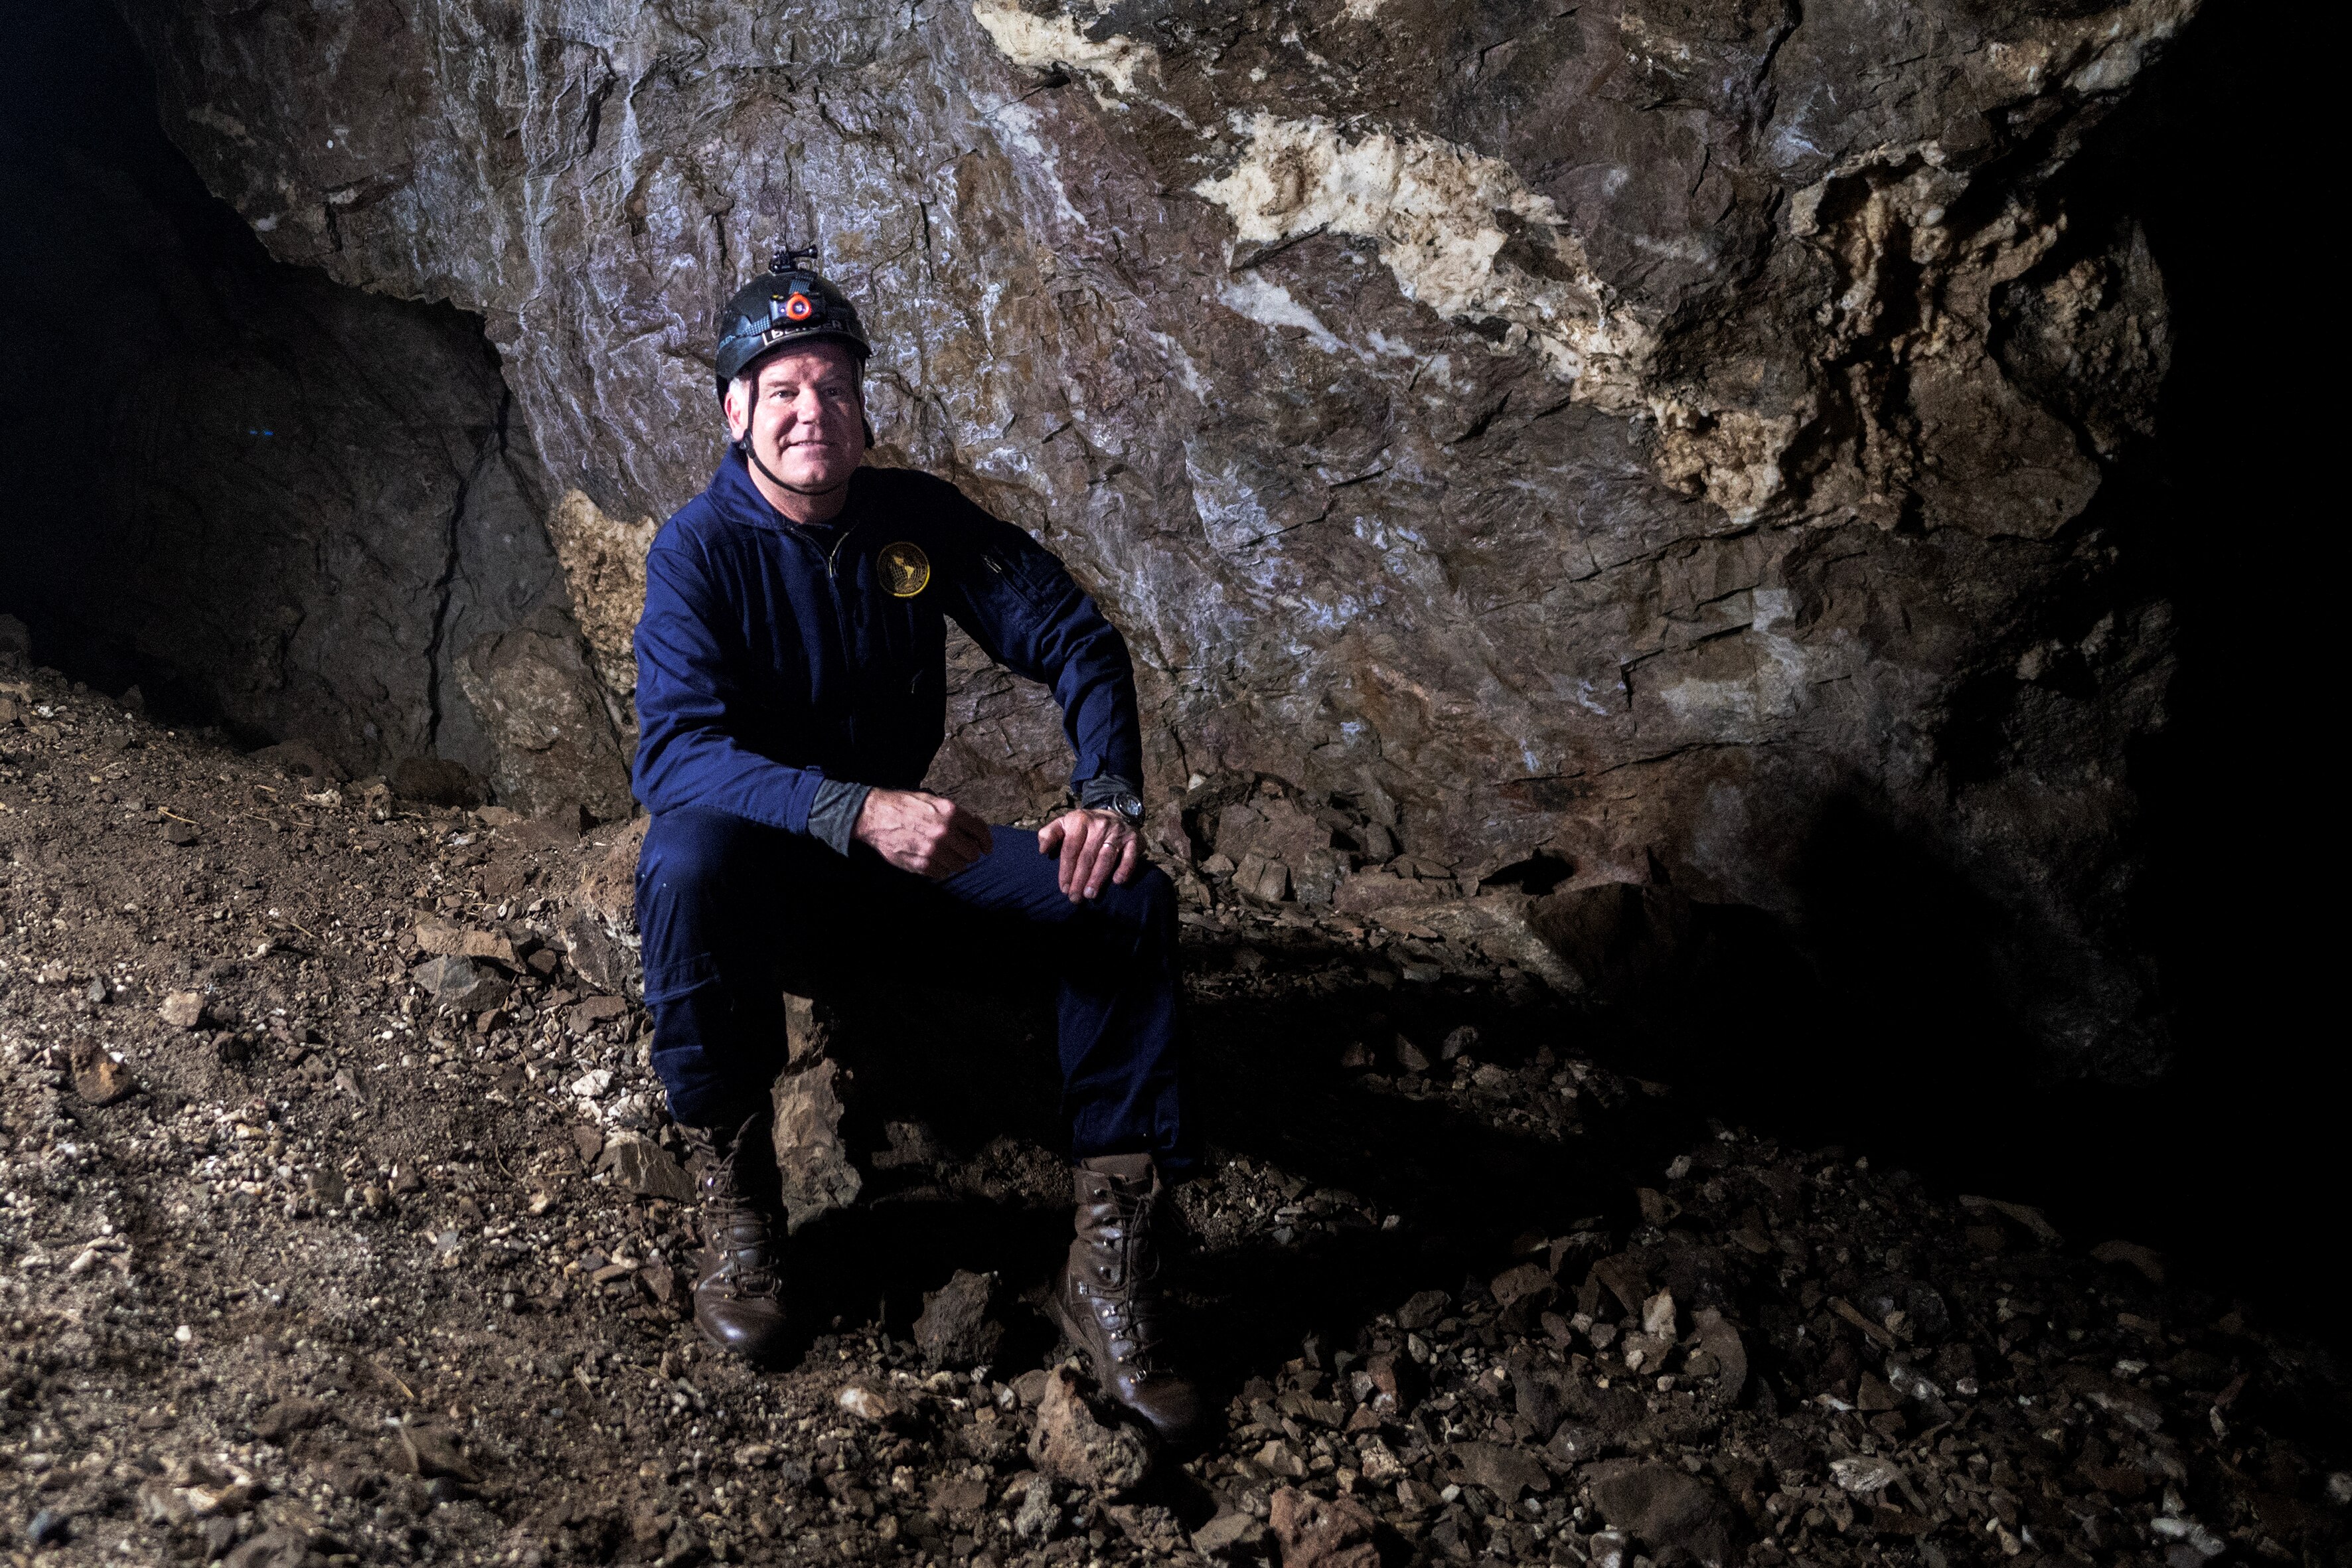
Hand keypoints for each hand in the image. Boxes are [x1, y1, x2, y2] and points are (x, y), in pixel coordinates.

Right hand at [852, 789, 993, 878]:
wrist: (875, 816)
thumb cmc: (903, 806)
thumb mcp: (932, 800)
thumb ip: (953, 814)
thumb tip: (972, 828)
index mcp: (949, 812)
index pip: (979, 830)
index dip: (986, 841)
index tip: (986, 848)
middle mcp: (944, 832)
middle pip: (972, 853)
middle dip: (969, 852)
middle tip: (961, 851)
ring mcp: (933, 850)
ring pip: (958, 866)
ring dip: (954, 862)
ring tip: (943, 854)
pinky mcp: (921, 864)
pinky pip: (942, 873)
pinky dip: (940, 869)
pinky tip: (932, 859)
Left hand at [1038, 808, 1141, 901]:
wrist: (1113, 814)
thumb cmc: (1083, 826)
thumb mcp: (1063, 823)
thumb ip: (1049, 834)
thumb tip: (1043, 850)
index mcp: (1080, 820)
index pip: (1071, 848)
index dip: (1066, 870)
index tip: (1063, 888)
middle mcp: (1100, 825)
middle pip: (1087, 856)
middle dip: (1080, 879)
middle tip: (1075, 897)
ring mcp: (1118, 831)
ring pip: (1106, 858)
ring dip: (1098, 878)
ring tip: (1091, 895)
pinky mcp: (1134, 839)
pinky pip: (1130, 855)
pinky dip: (1125, 868)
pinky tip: (1117, 881)